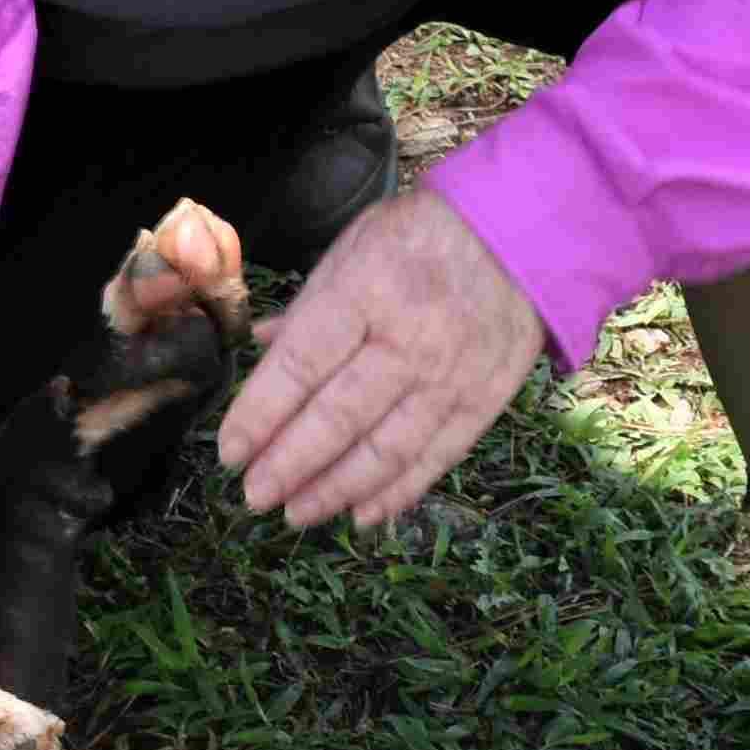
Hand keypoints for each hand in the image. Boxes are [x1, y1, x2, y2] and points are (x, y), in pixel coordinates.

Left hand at [214, 187, 545, 530]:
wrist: (518, 235)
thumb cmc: (417, 239)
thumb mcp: (351, 251)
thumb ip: (306, 310)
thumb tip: (257, 349)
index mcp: (366, 293)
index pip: (300, 367)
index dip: (260, 416)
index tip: (231, 451)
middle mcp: (411, 340)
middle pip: (339, 419)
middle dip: (289, 466)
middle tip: (255, 494)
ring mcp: (453, 376)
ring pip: (386, 451)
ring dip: (335, 490)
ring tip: (297, 513)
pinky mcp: (485, 401)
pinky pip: (436, 459)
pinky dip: (397, 493)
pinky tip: (361, 514)